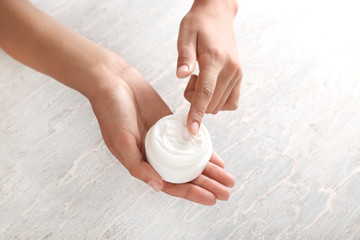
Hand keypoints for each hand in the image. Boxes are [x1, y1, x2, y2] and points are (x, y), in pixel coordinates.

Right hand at [90, 66, 234, 204]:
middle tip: (227, 192)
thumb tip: (158, 186)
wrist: (114, 82)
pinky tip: (217, 158)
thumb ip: (137, 165)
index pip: (171, 184)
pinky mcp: (171, 124)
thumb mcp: (121, 141)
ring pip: (191, 160)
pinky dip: (204, 149)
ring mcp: (165, 140)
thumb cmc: (111, 112)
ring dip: (209, 170)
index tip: (211, 198)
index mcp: (142, 163)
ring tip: (228, 179)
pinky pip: (191, 140)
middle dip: (207, 185)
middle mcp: (156, 155)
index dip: (191, 193)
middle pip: (185, 175)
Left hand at [177, 0, 242, 133]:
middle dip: (195, 101)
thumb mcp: (185, 35)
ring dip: (206, 101)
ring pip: (220, 105)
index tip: (192, 129)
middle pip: (212, 102)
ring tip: (201, 79)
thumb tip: (181, 76)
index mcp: (214, 59)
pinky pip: (231, 102)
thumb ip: (184, 57)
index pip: (206, 93)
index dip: (197, 113)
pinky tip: (210, 86)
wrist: (218, 15)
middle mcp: (230, 69)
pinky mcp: (239, 76)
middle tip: (191, 78)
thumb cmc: (199, 24)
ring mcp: (237, 73)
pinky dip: (218, 102)